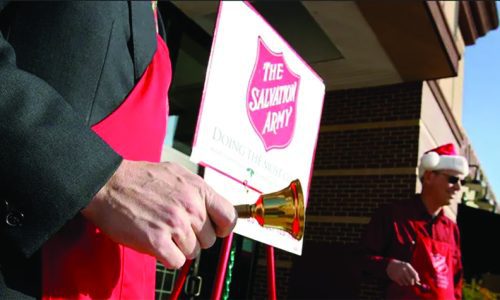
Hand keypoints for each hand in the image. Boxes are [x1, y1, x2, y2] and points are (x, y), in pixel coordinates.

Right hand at [81, 160, 236, 268]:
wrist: (108, 184)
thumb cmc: (140, 179)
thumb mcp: (177, 174)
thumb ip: (198, 192)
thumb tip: (214, 208)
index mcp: (198, 189)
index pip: (229, 217)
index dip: (222, 227)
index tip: (214, 229)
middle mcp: (190, 207)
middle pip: (209, 239)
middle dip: (193, 238)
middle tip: (174, 228)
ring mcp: (174, 224)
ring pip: (192, 252)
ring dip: (178, 247)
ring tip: (161, 231)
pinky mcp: (157, 241)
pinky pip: (176, 262)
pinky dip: (166, 257)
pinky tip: (156, 243)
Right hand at [386, 259, 420, 285]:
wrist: (390, 265)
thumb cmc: (402, 266)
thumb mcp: (407, 266)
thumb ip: (413, 272)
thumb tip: (418, 281)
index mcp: (407, 266)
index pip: (414, 274)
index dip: (416, 279)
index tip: (417, 281)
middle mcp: (403, 270)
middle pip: (411, 280)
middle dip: (412, 282)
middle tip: (411, 282)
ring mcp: (399, 274)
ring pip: (406, 283)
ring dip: (406, 282)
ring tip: (403, 278)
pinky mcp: (396, 278)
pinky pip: (402, 284)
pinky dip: (401, 282)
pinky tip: (399, 278)